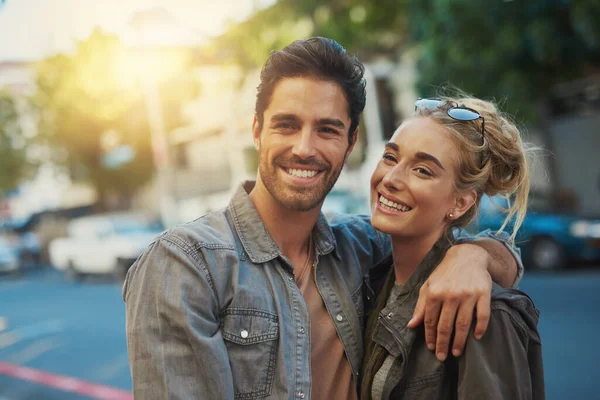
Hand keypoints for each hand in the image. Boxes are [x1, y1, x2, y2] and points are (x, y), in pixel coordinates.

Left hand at [407, 243, 491, 360]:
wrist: (467, 256)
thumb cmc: (444, 273)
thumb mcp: (428, 286)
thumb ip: (420, 306)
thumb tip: (411, 325)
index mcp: (435, 293)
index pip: (431, 320)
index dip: (430, 336)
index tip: (431, 348)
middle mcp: (451, 295)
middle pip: (446, 325)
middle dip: (443, 343)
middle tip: (442, 357)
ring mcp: (468, 295)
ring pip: (463, 324)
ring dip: (459, 341)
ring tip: (456, 352)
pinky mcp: (484, 294)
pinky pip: (483, 315)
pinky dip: (480, 328)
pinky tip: (476, 337)